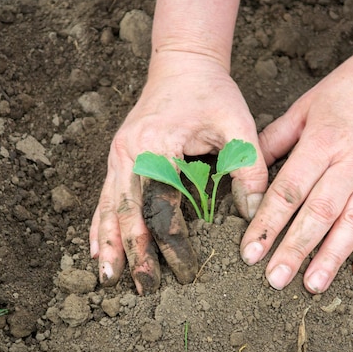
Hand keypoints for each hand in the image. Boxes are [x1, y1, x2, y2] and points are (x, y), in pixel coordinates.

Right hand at [90, 52, 266, 293]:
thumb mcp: (238, 126)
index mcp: (157, 146)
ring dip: (109, 243)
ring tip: (107, 277)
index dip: (172, 245)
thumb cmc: (211, 93)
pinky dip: (100, 223)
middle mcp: (129, 153)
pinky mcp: (118, 156)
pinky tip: (98, 247)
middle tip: (139, 288)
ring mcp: (118, 154)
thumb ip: (248, 169)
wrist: (182, 63)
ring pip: (109, 207)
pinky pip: (105, 195)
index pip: (162, 207)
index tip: (185, 274)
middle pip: (128, 212)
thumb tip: (254, 216)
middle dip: (133, 253)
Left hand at [240, 44, 352, 293]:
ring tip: (312, 284)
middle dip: (294, 249)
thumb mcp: (305, 106)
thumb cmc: (349, 88)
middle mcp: (351, 163)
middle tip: (275, 279)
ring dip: (331, 257)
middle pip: (318, 214)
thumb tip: (248, 168)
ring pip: (352, 223)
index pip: (288, 192)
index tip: (250, 252)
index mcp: (322, 143)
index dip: (267, 224)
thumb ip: (275, 139)